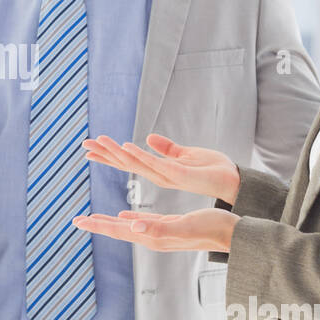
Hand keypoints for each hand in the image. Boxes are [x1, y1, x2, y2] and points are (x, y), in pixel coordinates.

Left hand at [72, 207, 239, 252]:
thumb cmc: (213, 228)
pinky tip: (124, 217)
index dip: (98, 225)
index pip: (119, 231)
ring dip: (110, 222)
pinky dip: (129, 219)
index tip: (77, 221)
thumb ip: (160, 228)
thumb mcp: (186, 226)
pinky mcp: (169, 227)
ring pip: (128, 227)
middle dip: (97, 224)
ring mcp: (161, 234)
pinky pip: (142, 224)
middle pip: (119, 230)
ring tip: (93, 219)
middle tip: (76, 220)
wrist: (234, 233)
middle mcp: (154, 237)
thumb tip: (134, 227)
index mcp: (154, 237)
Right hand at [83, 133, 239, 202]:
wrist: (236, 182)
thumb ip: (168, 148)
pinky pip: (156, 164)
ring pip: (136, 163)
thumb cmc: (215, 170)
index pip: (129, 163)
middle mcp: (160, 176)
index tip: (90, 149)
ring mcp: (168, 176)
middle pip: (127, 164)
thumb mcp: (188, 154)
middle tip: (84, 146)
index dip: (109, 156)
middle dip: (105, 155)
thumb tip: (149, 138)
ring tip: (98, 142)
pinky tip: (126, 147)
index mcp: (161, 171)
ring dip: (116, 153)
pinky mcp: (179, 174)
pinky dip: (140, 155)